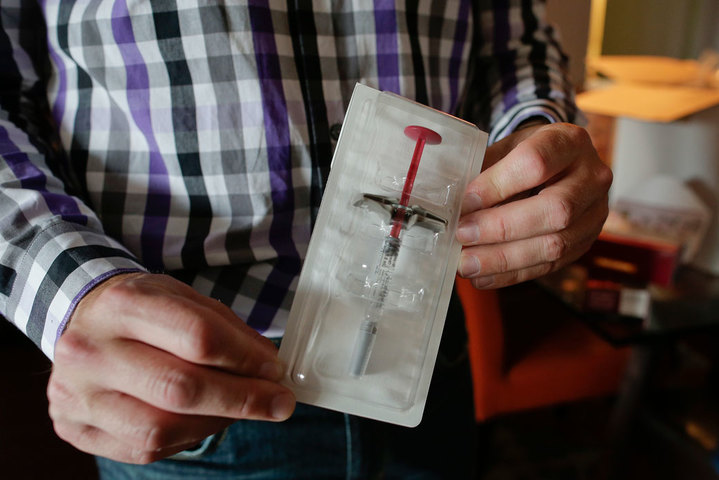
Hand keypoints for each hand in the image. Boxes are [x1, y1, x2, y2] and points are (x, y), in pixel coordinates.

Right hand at [48, 272, 294, 463]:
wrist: (80, 323)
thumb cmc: (139, 310)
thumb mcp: (182, 298)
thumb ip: (227, 330)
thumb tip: (268, 367)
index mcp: (122, 304)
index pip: (198, 337)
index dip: (246, 359)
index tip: (275, 370)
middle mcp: (91, 350)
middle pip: (181, 388)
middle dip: (243, 399)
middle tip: (278, 402)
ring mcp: (78, 394)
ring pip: (162, 428)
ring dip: (217, 422)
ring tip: (240, 409)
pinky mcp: (77, 429)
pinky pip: (145, 449)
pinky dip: (187, 437)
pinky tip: (205, 420)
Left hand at [456, 122, 611, 288]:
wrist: (562, 166)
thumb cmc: (528, 155)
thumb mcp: (508, 148)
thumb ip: (484, 171)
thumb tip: (451, 203)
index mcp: (569, 142)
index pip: (535, 162)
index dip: (497, 184)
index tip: (466, 201)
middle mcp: (592, 178)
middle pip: (554, 208)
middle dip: (502, 227)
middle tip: (463, 234)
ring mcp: (594, 214)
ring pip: (555, 244)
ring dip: (504, 258)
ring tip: (467, 263)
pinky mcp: (584, 244)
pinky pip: (549, 265)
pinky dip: (511, 274)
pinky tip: (483, 276)